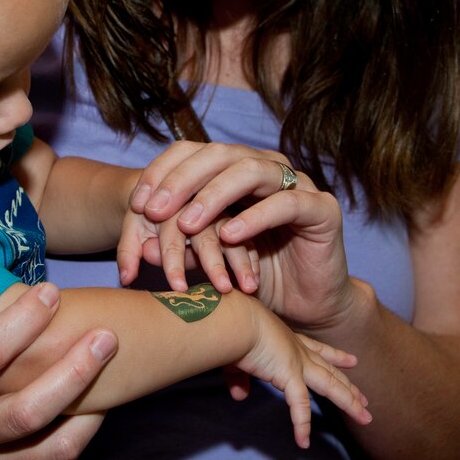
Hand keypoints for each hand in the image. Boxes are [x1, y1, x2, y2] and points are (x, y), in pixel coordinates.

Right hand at [0, 283, 113, 459]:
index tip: (51, 291)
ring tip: (108, 373)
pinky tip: (99, 404)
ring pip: (44, 443)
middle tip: (105, 336)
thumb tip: (6, 275)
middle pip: (23, 408)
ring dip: (85, 404)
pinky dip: (80, 434)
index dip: (22, 321)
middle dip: (72, 371)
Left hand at [115, 205, 256, 293]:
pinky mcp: (241, 212)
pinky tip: (255, 278)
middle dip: (213, 262)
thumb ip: (130, 249)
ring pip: (233, 231)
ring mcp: (222, 205)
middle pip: (206, 230)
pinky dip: (253, 255)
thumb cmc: (148, 214)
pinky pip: (249, 233)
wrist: (165, 190)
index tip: (179, 287)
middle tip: (220, 289)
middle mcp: (197, 198)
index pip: (171, 230)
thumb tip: (127, 276)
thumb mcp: (135, 228)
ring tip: (245, 287)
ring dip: (239, 260)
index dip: (173, 258)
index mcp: (168, 199)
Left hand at [132, 142, 356, 334]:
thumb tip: (142, 245)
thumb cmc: (256, 279)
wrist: (308, 307)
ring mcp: (297, 183)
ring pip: (250, 170)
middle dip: (181, 180)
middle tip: (153, 210)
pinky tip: (230, 236)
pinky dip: (255, 217)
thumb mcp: (209, 261)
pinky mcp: (322, 208)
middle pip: (219, 154)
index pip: (193, 152)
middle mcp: (266, 168)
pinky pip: (286, 203)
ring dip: (214, 195)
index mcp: (236, 170)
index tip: (137, 204)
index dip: (162, 172)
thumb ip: (181, 248)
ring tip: (187, 224)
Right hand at [238, 297, 370, 447]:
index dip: (336, 356)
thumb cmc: (232, 329)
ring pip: (331, 386)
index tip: (352, 360)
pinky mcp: (289, 375)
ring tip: (366, 417)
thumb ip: (239, 378)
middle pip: (330, 372)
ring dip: (350, 402)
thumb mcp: (237, 356)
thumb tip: (240, 396)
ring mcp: (297, 362)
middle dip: (348, 385)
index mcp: (287, 340)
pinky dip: (301, 425)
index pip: (318, 350)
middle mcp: (297, 350)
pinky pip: (299, 406)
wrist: (235, 320)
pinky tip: (303, 442)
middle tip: (365, 398)